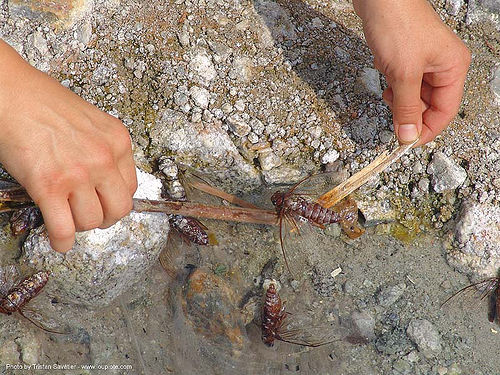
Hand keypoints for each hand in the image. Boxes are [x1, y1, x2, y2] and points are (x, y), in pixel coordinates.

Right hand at [0, 40, 136, 251]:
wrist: (8, 90)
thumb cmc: (41, 101)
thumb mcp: (89, 121)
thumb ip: (101, 149)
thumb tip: (102, 180)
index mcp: (117, 141)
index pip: (130, 187)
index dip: (115, 200)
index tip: (105, 202)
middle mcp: (104, 158)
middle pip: (119, 209)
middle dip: (105, 218)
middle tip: (91, 217)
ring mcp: (78, 174)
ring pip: (92, 221)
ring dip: (80, 226)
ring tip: (68, 220)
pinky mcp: (49, 186)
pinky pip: (63, 229)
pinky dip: (62, 242)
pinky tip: (59, 241)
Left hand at [353, 0, 470, 144]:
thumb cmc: (397, 25)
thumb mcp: (403, 74)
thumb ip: (406, 108)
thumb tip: (408, 136)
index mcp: (453, 68)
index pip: (445, 112)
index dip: (426, 130)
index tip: (406, 143)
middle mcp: (442, 66)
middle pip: (429, 105)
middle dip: (409, 113)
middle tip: (392, 120)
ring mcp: (423, 62)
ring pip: (413, 96)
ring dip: (398, 100)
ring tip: (387, 91)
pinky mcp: (405, 58)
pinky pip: (401, 83)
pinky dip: (391, 87)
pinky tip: (384, 76)